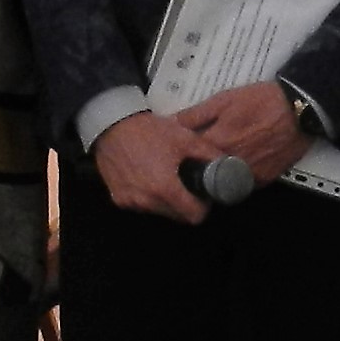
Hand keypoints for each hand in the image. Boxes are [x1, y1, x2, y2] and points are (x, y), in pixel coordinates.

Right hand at [91, 109, 208, 222]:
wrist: (111, 124)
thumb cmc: (149, 131)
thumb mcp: (184, 138)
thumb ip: (209, 154)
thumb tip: (228, 164)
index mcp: (165, 189)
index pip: (194, 216)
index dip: (203, 207)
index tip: (202, 194)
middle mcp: (147, 202)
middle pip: (177, 216)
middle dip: (185, 205)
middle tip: (187, 185)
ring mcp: (131, 202)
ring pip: (159, 212)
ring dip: (166, 202)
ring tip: (166, 178)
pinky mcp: (118, 199)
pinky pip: (141, 205)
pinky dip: (148, 197)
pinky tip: (148, 178)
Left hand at [176, 80, 312, 187]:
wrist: (299, 110)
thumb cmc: (261, 101)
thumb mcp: (223, 100)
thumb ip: (195, 115)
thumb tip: (171, 124)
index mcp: (218, 142)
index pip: (188, 159)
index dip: (180, 157)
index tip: (176, 155)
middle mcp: (231, 163)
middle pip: (204, 175)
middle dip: (197, 170)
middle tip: (194, 163)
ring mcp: (249, 175)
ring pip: (223, 184)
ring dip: (217, 177)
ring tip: (215, 166)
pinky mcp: (264, 180)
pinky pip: (243, 184)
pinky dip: (236, 178)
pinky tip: (236, 166)